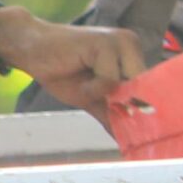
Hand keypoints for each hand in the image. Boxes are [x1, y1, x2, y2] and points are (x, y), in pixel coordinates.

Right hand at [0, 11, 146, 114]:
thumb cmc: (62, 72)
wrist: (31, 51)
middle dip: (126, 103)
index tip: (139, 126)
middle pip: (143, 89)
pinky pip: (109, 80)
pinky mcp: (105, 43)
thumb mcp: (91, 98)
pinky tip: (78, 74)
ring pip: (127, 85)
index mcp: (132, 54)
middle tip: (103, 102)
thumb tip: (127, 141)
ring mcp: (120, 42)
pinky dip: (93, 88)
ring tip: (84, 83)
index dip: (143, 107)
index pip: (150, 86)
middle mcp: (132, 45)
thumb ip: (111, 115)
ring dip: (103, 94)